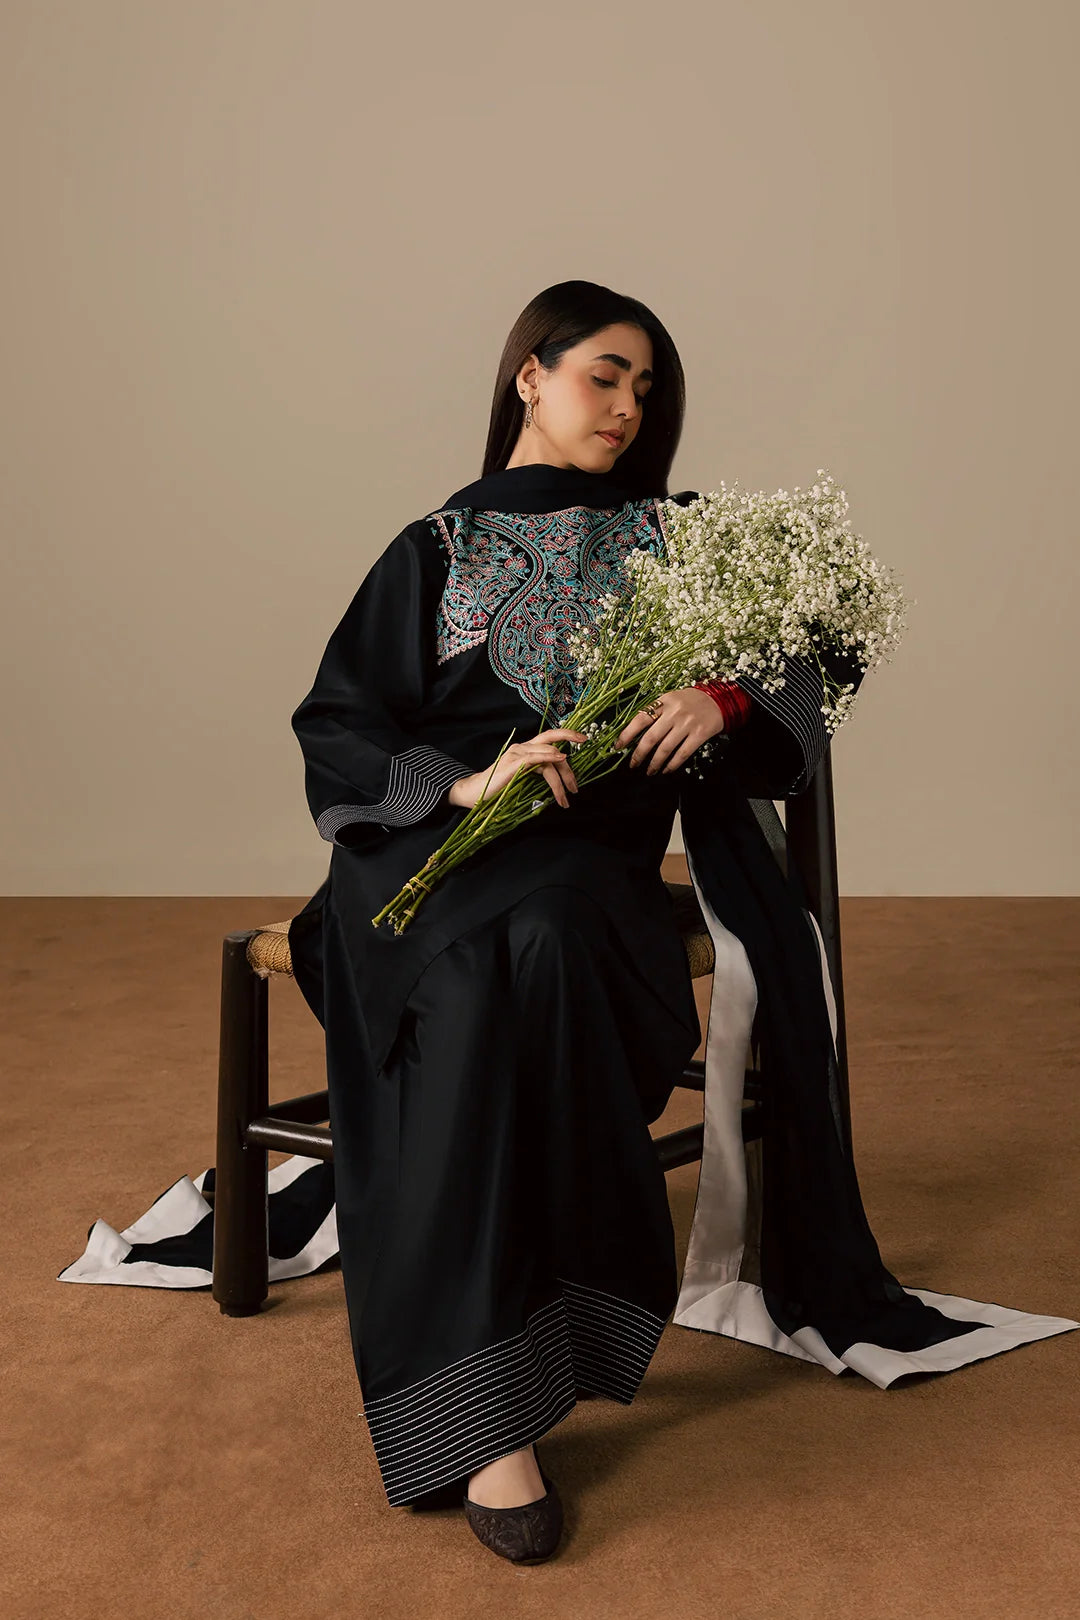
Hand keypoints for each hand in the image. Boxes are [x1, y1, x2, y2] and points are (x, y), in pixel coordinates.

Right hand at [448, 727, 587, 809]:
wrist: (475, 794)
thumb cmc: (499, 789)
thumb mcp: (523, 780)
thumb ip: (538, 775)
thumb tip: (560, 782)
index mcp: (526, 750)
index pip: (550, 738)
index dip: (568, 735)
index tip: (585, 739)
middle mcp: (522, 747)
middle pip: (553, 742)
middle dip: (571, 751)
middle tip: (577, 783)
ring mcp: (517, 754)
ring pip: (548, 755)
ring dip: (562, 776)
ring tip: (568, 795)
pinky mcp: (513, 763)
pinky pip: (535, 758)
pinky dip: (550, 757)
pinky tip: (561, 760)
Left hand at [614, 689, 725, 774]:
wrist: (718, 699)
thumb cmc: (690, 701)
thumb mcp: (671, 699)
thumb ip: (656, 713)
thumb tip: (635, 734)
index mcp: (664, 702)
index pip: (640, 719)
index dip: (627, 734)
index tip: (618, 746)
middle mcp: (674, 713)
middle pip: (651, 738)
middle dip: (639, 754)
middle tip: (633, 765)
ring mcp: (687, 724)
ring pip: (666, 748)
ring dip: (655, 763)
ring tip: (650, 771)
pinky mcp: (700, 734)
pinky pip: (682, 753)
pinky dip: (672, 764)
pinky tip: (666, 769)